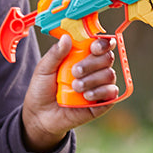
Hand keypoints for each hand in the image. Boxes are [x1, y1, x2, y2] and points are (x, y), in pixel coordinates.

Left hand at [20, 34, 118, 152]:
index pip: (100, 44)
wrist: (40, 115)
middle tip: (75, 71)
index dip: (101, 43)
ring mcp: (99, 85)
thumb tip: (66, 38)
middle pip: (107, 58)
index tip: (93, 48)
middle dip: (92, 63)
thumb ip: (55, 53)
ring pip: (110, 75)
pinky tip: (86, 96)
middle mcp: (94, 69)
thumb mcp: (44, 68)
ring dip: (93, 79)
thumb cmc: (42, 89)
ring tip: (75, 87)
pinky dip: (100, 92)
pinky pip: (112, 93)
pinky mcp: (102, 102)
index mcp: (82, 56)